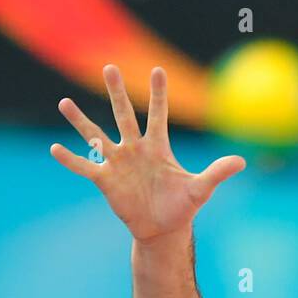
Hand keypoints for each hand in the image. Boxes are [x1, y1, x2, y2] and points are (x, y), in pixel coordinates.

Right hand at [51, 65, 244, 243]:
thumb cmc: (182, 207)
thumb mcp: (200, 189)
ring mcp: (118, 163)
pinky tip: (55, 149)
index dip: (159, 94)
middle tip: (109, 68)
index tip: (158, 70)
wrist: (162, 230)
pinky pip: (85, 167)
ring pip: (96, 136)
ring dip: (80, 121)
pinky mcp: (106, 181)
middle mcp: (135, 149)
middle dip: (117, 93)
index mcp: (158, 147)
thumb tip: (243, 161)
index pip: (158, 114)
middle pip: (124, 115)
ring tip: (64, 103)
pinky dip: (70, 159)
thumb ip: (217, 173)